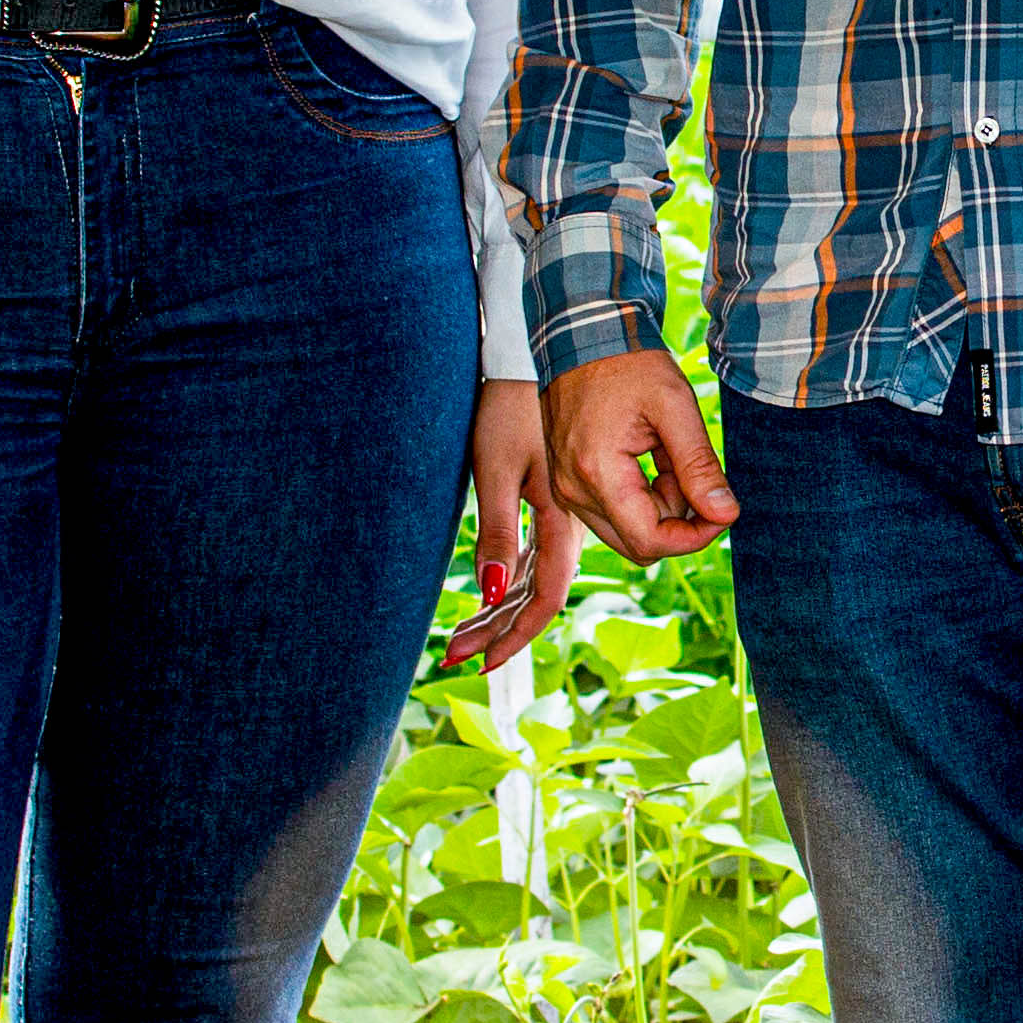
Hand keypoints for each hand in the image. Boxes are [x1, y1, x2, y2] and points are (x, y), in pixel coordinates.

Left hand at [437, 378, 588, 672]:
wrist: (543, 358)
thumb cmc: (512, 408)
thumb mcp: (497, 468)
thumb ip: (497, 533)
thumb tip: (493, 593)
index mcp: (561, 521)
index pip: (543, 597)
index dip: (514, 635)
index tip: (480, 664)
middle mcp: (568, 526)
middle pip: (537, 596)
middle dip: (498, 632)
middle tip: (454, 658)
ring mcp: (563, 516)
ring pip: (533, 579)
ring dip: (499, 611)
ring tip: (460, 638)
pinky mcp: (552, 502)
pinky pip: (534, 556)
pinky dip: (509, 581)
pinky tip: (491, 594)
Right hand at [541, 347, 736, 565]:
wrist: (581, 334)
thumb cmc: (628, 363)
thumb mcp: (675, 406)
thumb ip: (699, 465)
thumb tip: (726, 514)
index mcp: (597, 473)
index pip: (650, 541)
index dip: (695, 537)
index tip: (724, 511)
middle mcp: (573, 490)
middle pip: (638, 544)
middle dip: (680, 523)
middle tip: (702, 480)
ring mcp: (565, 487)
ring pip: (626, 531)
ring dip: (661, 509)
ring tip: (672, 457)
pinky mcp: (567, 480)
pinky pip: (612, 511)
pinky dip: (641, 497)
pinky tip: (654, 458)